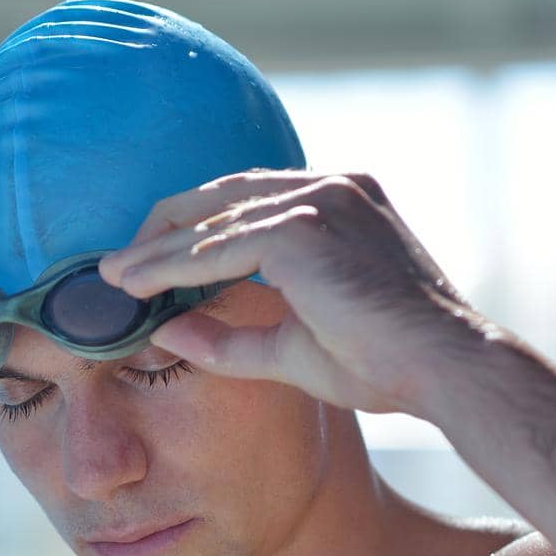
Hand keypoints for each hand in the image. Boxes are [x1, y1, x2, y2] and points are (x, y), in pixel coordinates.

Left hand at [98, 170, 495, 420]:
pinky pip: (220, 248)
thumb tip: (165, 334)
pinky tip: (138, 287)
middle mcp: (329, 187)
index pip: (246, 203)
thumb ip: (229, 339)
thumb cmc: (385, 364)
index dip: (192, 231)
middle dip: (162, 230)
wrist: (443, 368)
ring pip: (212, 221)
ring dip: (156, 251)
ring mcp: (319, 201)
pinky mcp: (304, 230)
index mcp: (338, 202)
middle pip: (220, 197)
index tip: (149, 262)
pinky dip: (174, 268)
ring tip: (112, 278)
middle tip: (115, 265)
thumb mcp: (291, 348)